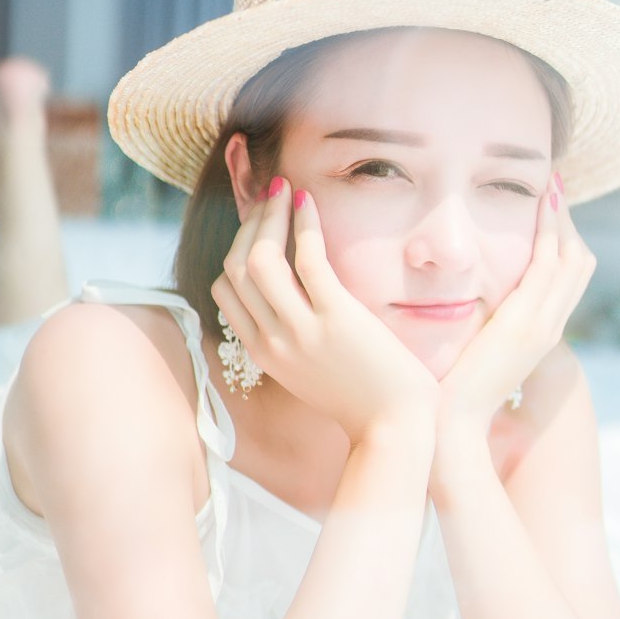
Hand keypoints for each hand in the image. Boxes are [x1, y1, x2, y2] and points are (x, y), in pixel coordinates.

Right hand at [211, 178, 439, 445]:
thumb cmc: (362, 400)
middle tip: (270, 195)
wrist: (394, 429)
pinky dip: (304, 224)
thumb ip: (293, 342)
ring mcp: (301, 331)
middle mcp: (272, 342)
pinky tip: (309, 202)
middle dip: (250, 223)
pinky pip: (308, 259)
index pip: (225, 289)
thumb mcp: (311, 373)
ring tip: (286, 189)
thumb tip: (292, 304)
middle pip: (237, 268)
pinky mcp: (336, 319)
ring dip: (270, 216)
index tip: (258, 224)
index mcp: (263, 354)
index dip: (236, 248)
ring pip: (262, 259)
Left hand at [435, 173, 595, 433]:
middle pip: (578, 264)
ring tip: (552, 185)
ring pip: (570, 259)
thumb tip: (465, 307)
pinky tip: (541, 204)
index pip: (565, 279)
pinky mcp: (527, 323)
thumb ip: (478, 327)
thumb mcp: (473, 353)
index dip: (562, 243)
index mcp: (538, 334)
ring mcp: (543, 325)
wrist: (454, 425)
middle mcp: (549, 327)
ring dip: (562, 219)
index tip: (548, 213)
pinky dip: (550, 232)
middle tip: (555, 188)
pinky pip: (549, 266)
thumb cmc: (451, 393)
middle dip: (568, 224)